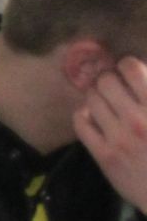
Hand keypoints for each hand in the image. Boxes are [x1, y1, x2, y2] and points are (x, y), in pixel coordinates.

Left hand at [74, 56, 146, 212]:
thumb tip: (142, 72)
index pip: (132, 68)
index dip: (128, 65)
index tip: (129, 71)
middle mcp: (138, 120)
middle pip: (106, 81)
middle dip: (109, 79)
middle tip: (114, 86)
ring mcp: (119, 138)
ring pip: (91, 99)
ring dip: (96, 95)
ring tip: (104, 101)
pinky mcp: (104, 155)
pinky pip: (80, 122)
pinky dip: (84, 114)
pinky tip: (93, 116)